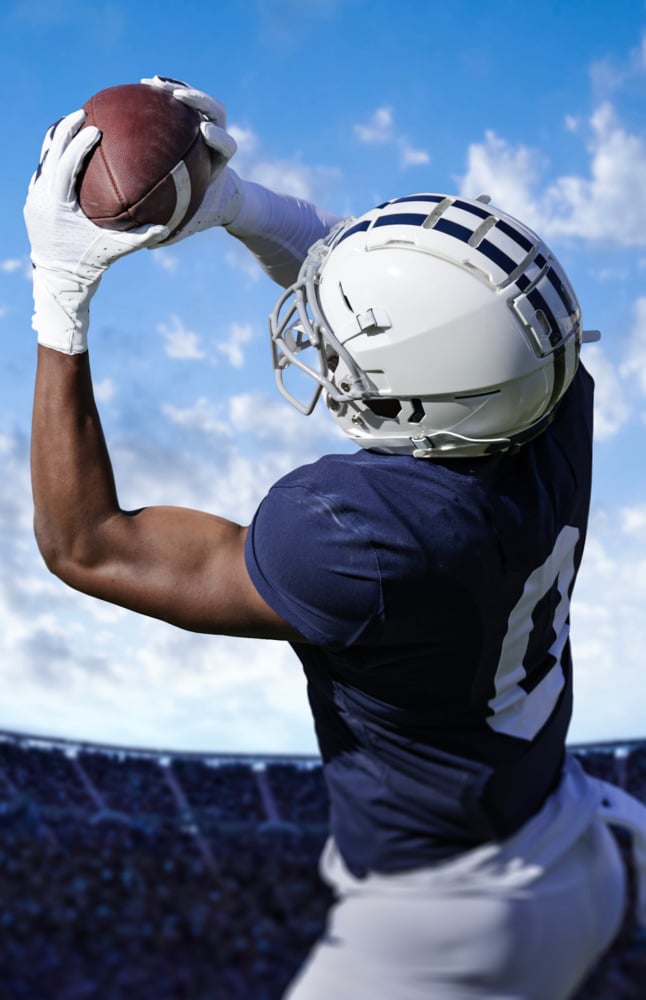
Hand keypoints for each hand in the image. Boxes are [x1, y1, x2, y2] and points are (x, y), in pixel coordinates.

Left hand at [24, 110, 168, 353]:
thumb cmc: (88, 265)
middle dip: (65, 129)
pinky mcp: (34, 202)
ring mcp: (34, 198)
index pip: (66, 164)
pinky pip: (44, 172)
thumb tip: (166, 226)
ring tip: (74, 122)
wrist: (57, 281)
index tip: (95, 127)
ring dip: (58, 139)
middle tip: (84, 111)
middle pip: (50, 152)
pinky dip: (56, 157)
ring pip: (43, 159)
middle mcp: (41, 197)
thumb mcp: (114, 251)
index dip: (79, 143)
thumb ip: (139, 238)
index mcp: (57, 204)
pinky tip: (71, 150)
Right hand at [141, 76, 241, 243]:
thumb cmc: (202, 216)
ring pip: (199, 102)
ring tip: (152, 84)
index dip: (219, 137)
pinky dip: (165, 94)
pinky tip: (141, 89)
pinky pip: (180, 104)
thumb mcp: (186, 227)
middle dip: (201, 102)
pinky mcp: (194, 121)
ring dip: (178, 89)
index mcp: (222, 166)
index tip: (205, 132)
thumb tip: (145, 243)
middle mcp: (218, 143)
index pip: (227, 146)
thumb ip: (170, 232)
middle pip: (218, 114)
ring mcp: (208, 127)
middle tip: (178, 97)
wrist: (219, 201)